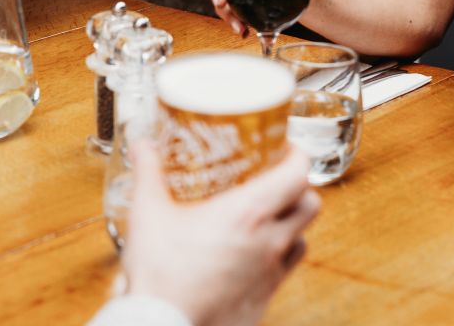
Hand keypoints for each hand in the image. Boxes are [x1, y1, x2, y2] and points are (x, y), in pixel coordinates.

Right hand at [124, 143, 318, 325]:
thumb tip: (143, 145)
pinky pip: (284, 269)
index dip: (296, 155)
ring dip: (292, 223)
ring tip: (266, 216)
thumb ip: (148, 172)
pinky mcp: (264, 298)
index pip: (298, 173)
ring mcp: (270, 272)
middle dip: (299, 187)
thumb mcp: (148, 212)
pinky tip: (251, 253)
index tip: (283, 147)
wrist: (164, 325)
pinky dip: (277, 255)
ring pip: (303, 238)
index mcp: (247, 213)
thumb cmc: (160, 273)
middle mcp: (269, 241)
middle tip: (275, 179)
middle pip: (311, 204)